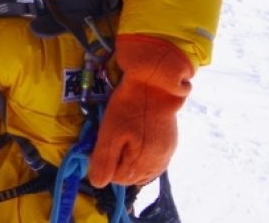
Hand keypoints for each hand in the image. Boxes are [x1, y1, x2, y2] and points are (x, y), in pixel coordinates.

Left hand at [88, 36, 193, 187]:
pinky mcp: (170, 145)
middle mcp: (158, 165)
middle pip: (131, 176)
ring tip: (122, 139)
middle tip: (111, 139)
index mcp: (143, 164)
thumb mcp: (109, 133)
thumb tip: (97, 183)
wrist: (155, 84)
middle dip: (117, 162)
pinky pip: (153, 160)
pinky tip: (135, 139)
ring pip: (142, 169)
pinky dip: (141, 154)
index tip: (100, 145)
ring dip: (129, 159)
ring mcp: (167, 155)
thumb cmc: (129, 107)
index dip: (105, 163)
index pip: (117, 178)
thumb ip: (104, 160)